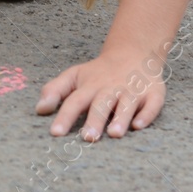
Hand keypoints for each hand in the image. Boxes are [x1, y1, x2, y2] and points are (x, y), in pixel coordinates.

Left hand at [36, 48, 164, 139]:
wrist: (133, 53)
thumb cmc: (98, 73)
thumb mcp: (74, 76)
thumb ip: (54, 91)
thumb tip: (39, 110)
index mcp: (89, 87)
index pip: (74, 101)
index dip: (65, 117)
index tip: (55, 133)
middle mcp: (111, 89)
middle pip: (101, 104)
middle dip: (94, 120)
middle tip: (88, 138)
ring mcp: (132, 91)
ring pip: (127, 105)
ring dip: (121, 118)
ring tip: (114, 134)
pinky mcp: (153, 94)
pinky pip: (151, 105)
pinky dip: (146, 114)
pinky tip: (139, 125)